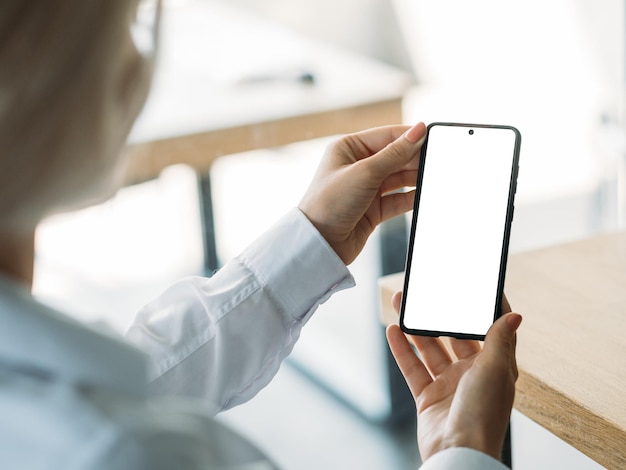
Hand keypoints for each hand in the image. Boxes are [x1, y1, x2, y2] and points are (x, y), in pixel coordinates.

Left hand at [298, 122, 425, 264]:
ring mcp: (366, 188)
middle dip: (414, 159)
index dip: (409, 137)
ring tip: (434, 176)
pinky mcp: (373, 209)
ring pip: (399, 179)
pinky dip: (412, 197)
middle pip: (395, 157)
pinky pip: (398, 199)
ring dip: (416, 178)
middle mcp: (356, 166)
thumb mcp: (365, 172)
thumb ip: (395, 153)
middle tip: (437, 160)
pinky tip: (425, 194)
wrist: (319, 243)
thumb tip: (417, 131)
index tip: (432, 137)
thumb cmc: (329, 203)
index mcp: (348, 148)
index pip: (386, 136)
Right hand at [386, 291, 520, 461]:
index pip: (491, 330)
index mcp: (495, 367)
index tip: (474, 286)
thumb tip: (515, 314)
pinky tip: (393, 330)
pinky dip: (402, 349)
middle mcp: (472, 374)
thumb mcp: (495, 370)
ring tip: (403, 304)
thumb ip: (499, 339)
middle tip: (428, 293)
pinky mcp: (428, 396)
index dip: (483, 308)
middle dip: (440, 314)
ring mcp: (448, 385)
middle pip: (454, 336)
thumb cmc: (484, 414)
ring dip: (416, 327)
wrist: (457, 452)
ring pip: (429, 348)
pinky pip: (412, 367)